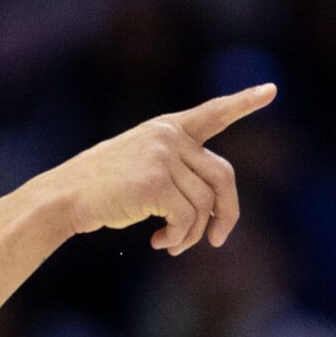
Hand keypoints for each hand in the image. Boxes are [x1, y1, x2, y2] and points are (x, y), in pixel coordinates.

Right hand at [31, 84, 274, 253]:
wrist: (64, 197)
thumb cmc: (101, 190)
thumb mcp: (140, 168)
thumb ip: (177, 175)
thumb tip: (213, 216)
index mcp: (167, 128)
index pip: (213, 113)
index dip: (244, 103)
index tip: (271, 90)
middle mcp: (169, 137)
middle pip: (223, 177)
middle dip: (227, 214)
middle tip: (217, 240)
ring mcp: (162, 157)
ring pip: (204, 205)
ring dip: (192, 234)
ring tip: (171, 245)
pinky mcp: (155, 183)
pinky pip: (186, 219)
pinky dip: (178, 239)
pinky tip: (159, 244)